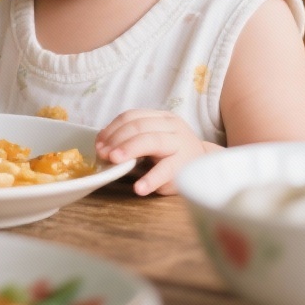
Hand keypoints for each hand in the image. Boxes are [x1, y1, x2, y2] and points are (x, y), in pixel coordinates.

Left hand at [96, 109, 215, 195]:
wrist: (206, 169)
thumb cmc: (173, 155)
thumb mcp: (154, 140)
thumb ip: (132, 139)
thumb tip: (102, 145)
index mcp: (162, 118)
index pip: (132, 116)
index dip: (112, 129)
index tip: (99, 143)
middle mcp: (172, 128)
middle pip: (139, 127)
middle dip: (117, 139)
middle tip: (103, 154)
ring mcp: (180, 145)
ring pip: (152, 141)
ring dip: (129, 150)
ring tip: (114, 162)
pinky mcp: (185, 167)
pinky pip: (166, 170)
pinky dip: (150, 179)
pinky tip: (138, 188)